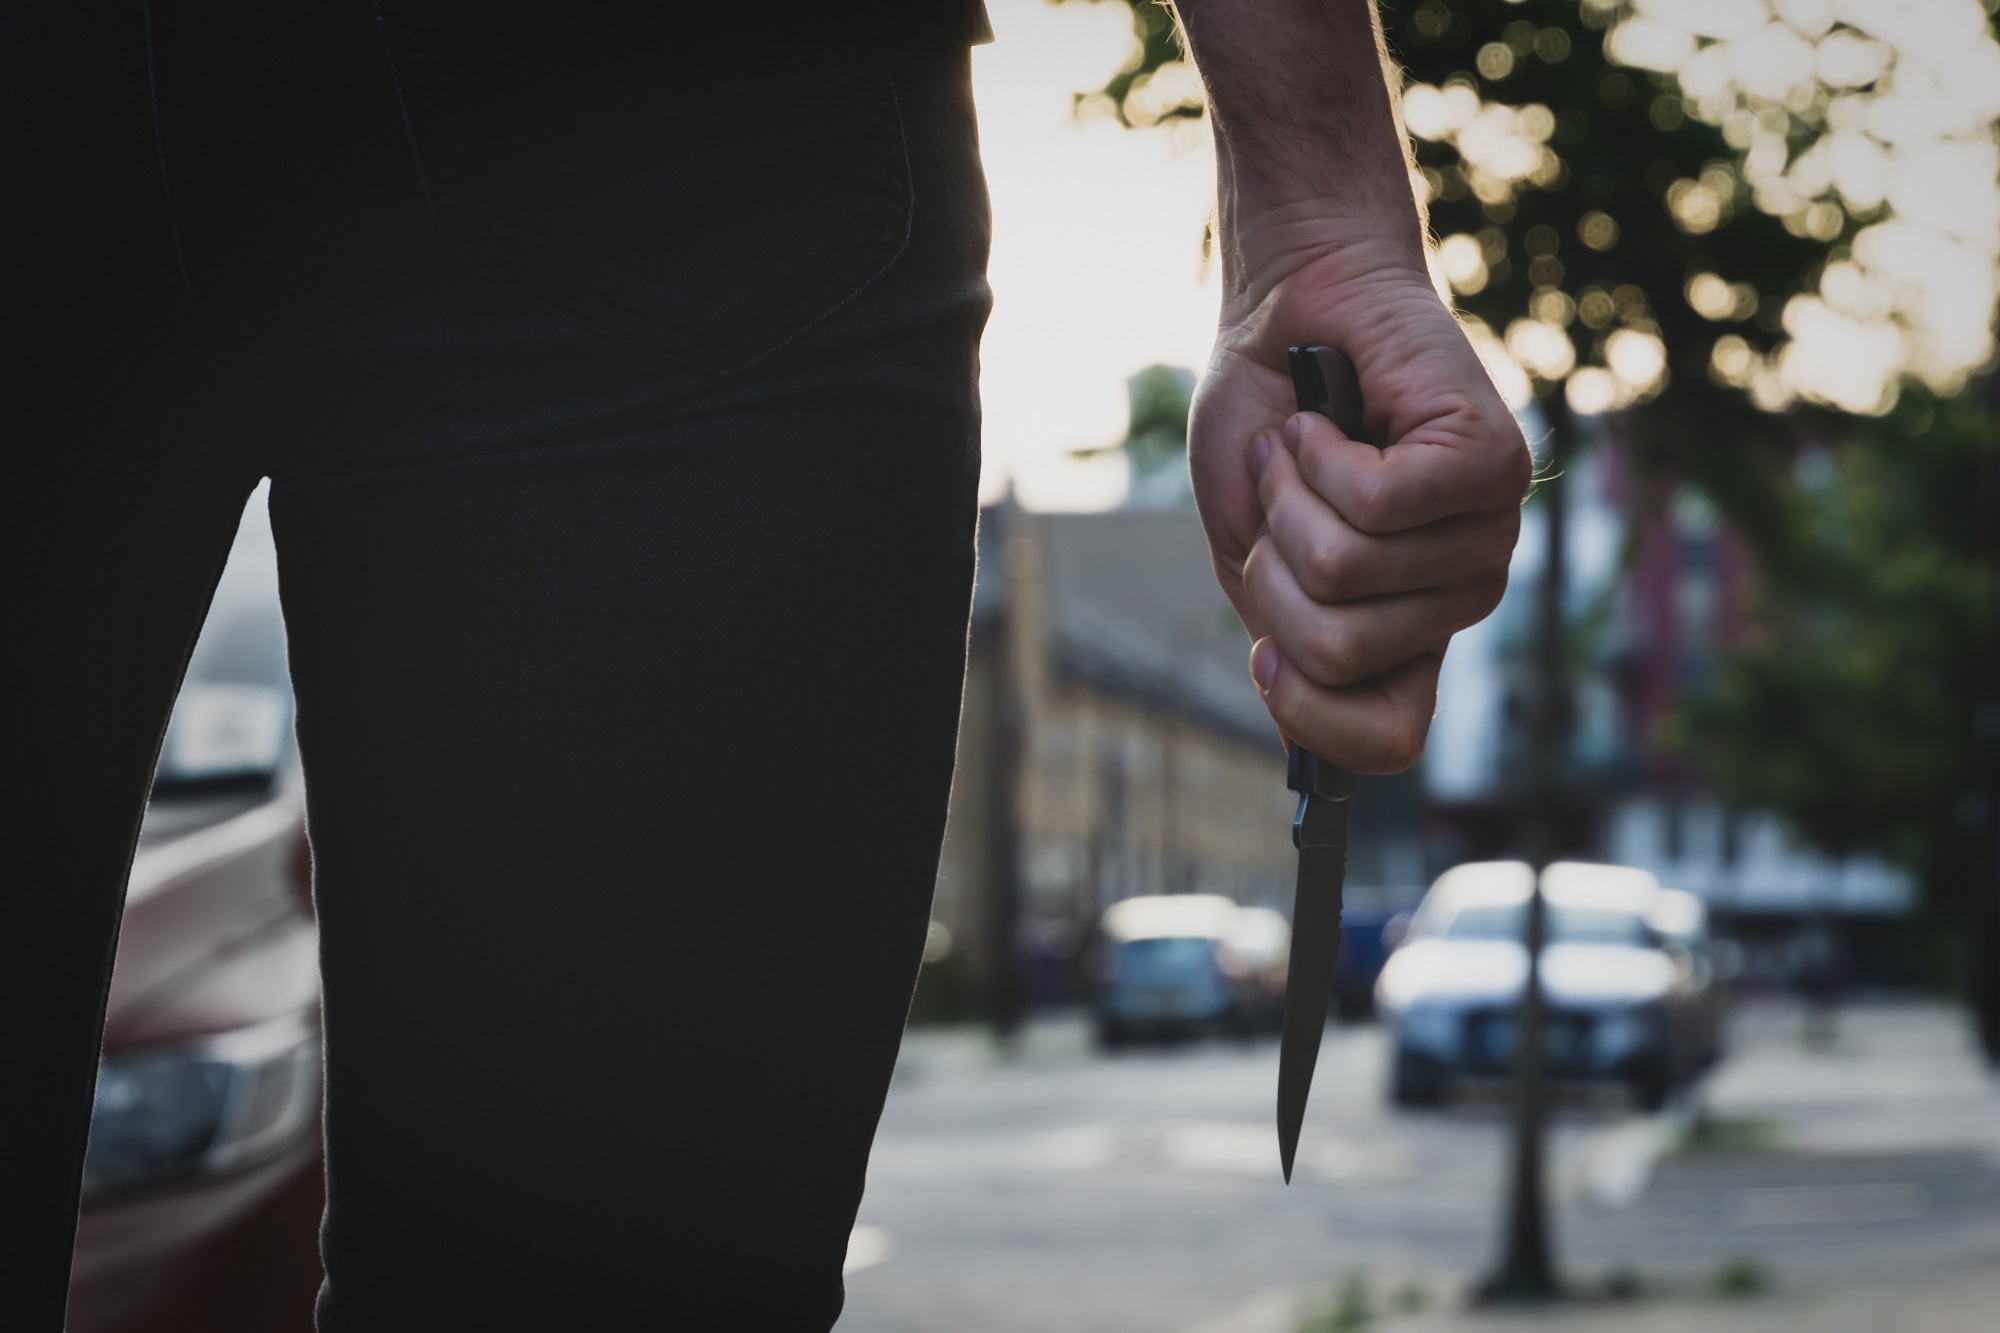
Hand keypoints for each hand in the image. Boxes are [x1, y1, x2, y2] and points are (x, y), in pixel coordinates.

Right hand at [1189, 238, 1529, 773]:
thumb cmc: (1268, 423)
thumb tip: (1301, 761)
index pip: (1390, 740)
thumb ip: (1280, 641)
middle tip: (1281, 496)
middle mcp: (1458, 593)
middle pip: (1339, 653)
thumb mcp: (1253, 553)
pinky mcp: (1490, 464)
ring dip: (1290, 498)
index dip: (1308, 711)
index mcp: (1406, 629)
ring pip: (1350, 573)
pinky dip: (1319, 456)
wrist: (1290, 306)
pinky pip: (1378, 504)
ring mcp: (1486, 531)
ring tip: (1302, 448)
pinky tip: (1327, 421)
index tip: (1263, 647)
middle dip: (1273, 566)